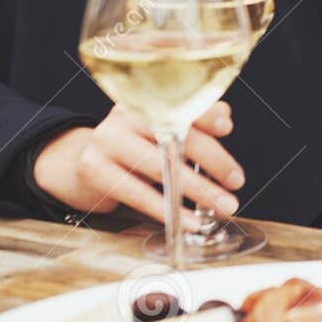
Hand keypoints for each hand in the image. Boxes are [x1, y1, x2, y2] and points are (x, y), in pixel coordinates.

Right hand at [32, 101, 244, 226]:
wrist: (84, 165)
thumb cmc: (137, 146)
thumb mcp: (162, 129)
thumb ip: (196, 121)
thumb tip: (225, 119)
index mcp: (146, 99)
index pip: (179, 101)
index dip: (204, 114)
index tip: (227, 129)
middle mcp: (124, 114)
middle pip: (174, 135)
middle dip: (212, 160)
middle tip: (237, 182)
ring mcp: (106, 140)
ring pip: (160, 167)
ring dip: (198, 190)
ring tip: (223, 206)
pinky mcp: (94, 170)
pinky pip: (139, 194)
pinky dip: (169, 210)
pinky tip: (190, 222)